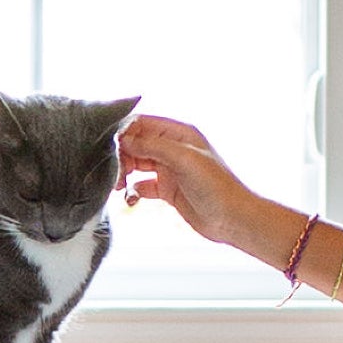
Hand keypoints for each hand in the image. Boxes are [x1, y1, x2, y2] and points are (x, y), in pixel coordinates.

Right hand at [115, 115, 272, 249]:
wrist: (232, 219)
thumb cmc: (216, 186)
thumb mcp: (183, 159)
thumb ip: (152, 146)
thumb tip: (124, 140)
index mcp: (179, 134)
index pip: (143, 124)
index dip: (124, 133)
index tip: (110, 147)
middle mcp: (173, 149)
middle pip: (136, 144)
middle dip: (121, 156)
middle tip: (113, 172)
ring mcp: (170, 170)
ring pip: (136, 165)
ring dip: (124, 173)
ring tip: (118, 186)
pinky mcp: (167, 190)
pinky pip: (142, 186)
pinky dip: (132, 191)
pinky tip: (131, 199)